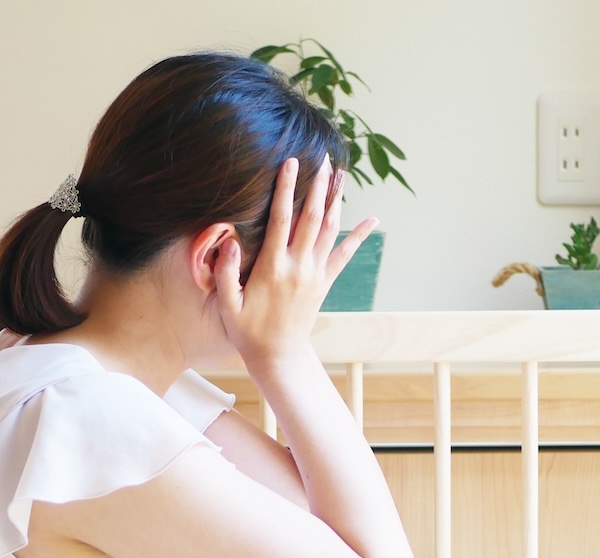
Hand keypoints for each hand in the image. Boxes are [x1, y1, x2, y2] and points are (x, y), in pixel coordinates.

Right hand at [212, 156, 377, 370]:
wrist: (278, 356)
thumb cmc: (247, 330)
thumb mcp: (227, 304)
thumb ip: (226, 272)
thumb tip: (231, 241)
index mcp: (273, 268)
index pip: (281, 220)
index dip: (286, 189)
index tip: (291, 163)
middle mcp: (298, 267)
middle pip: (312, 218)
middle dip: (317, 186)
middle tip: (324, 158)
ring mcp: (315, 274)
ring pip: (330, 230)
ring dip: (336, 200)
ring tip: (341, 174)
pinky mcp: (325, 282)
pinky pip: (345, 255)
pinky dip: (359, 236)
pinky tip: (373, 219)